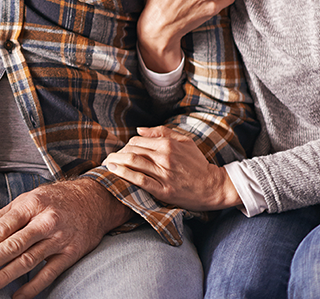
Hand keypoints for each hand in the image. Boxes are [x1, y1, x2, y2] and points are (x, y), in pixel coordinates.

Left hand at [0, 180, 130, 298]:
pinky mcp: (71, 253)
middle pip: (13, 245)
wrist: (93, 201)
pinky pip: (49, 274)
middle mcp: (45, 221)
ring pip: (28, 261)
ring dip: (6, 276)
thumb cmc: (54, 199)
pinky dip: (32, 287)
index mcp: (31, 205)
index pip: (2, 227)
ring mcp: (59, 239)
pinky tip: (17, 296)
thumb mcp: (26, 199)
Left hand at [102, 126, 238, 211]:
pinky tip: (114, 172)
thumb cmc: (198, 163)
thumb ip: (162, 132)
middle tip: (108, 158)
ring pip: (133, 163)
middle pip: (132, 151)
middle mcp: (165, 157)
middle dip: (117, 154)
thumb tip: (139, 129)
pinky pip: (140, 180)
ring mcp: (164, 174)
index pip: (137, 141)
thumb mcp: (185, 141)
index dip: (125, 146)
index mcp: (168, 144)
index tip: (120, 152)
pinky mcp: (164, 190)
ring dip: (116, 162)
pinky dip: (124, 174)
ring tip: (106, 164)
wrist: (214, 187)